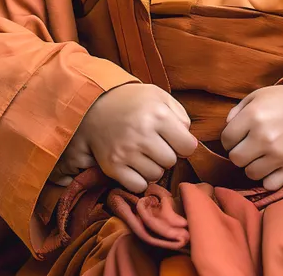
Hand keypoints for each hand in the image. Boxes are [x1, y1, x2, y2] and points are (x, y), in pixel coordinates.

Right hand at [51, 83, 196, 193]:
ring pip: (156, 175)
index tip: (174, 139)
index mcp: (157, 114)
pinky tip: (134, 164)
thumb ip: (180, 116)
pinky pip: (138, 185)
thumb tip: (188, 142)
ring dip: (153, 166)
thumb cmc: (133, 101)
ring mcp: (126, 151)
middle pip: (171, 161)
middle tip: (156, 143)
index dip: (184, 144)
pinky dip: (139, 179)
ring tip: (144, 152)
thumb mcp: (160, 96)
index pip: (187, 146)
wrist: (94, 104)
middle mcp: (142, 134)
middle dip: (167, 154)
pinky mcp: (112, 165)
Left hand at [221, 84, 282, 190]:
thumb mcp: (257, 96)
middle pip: (236, 158)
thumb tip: (227, 128)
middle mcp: (265, 137)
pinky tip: (271, 165)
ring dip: (252, 165)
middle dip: (238, 152)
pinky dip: (268, 177)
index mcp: (254, 116)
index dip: (229, 138)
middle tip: (247, 145)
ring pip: (250, 173)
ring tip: (260, 154)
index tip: (237, 136)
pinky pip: (269, 184)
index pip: (226, 139)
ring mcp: (279, 155)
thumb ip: (237, 111)